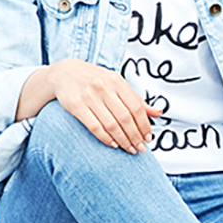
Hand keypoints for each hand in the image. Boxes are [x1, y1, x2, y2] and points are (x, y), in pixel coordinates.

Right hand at [30, 59, 160, 152]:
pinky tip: (113, 144)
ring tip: (130, 149)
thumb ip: (135, 99)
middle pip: (125, 117)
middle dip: (135, 136)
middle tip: (141, 148)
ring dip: (123, 140)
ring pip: (111, 124)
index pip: (136, 107)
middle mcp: (104, 87)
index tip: (149, 138)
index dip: (144, 125)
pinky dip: (106, 138)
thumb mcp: (116, 84)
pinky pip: (94, 126)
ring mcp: (89, 96)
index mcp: (116, 81)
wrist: (64, 73)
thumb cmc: (95, 80)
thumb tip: (158, 113)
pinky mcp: (76, 105)